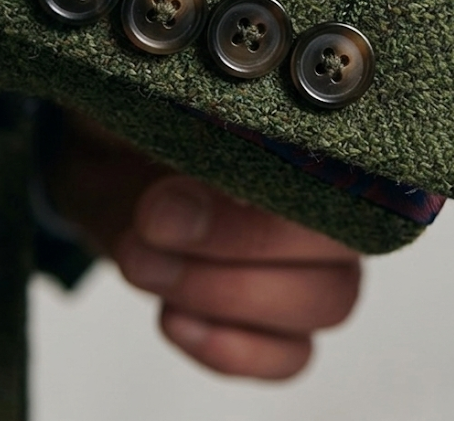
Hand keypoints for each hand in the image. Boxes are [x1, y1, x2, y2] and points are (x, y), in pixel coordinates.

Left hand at [45, 111, 360, 379]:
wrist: (105, 148)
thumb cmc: (147, 110)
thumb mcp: (160, 98)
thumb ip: (194, 128)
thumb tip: (201, 188)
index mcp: (322, 137)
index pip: (347, 184)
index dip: (265, 206)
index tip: (179, 195)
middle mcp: (335, 200)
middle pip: (340, 253)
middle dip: (236, 249)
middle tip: (150, 223)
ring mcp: (314, 262)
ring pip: (325, 304)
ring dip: (225, 295)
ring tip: (140, 261)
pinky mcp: (278, 315)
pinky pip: (292, 355)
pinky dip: (234, 349)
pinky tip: (171, 318)